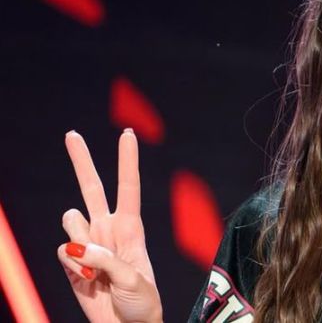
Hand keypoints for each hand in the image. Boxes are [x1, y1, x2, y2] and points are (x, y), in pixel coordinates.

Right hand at [57, 129, 162, 322]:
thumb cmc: (142, 303)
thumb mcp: (133, 280)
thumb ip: (106, 260)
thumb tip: (75, 246)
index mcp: (131, 228)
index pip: (128, 187)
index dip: (127, 161)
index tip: (127, 134)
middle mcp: (108, 230)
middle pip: (92, 188)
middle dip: (81, 161)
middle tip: (71, 134)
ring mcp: (89, 246)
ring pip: (71, 221)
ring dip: (78, 239)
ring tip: (96, 267)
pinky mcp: (72, 264)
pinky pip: (62, 252)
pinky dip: (71, 266)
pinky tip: (86, 279)